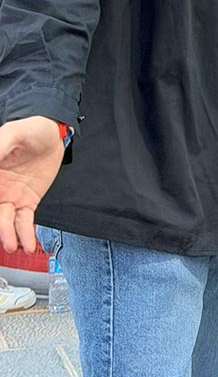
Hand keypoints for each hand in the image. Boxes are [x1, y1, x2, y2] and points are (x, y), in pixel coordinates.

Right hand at [0, 117, 65, 252]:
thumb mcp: (11, 135)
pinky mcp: (27, 202)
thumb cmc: (30, 130)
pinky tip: (27, 245)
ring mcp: (10, 197)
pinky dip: (25, 234)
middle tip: (1, 237)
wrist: (54, 134)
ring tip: (11, 246)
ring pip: (4, 221)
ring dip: (6, 235)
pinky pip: (24, 222)